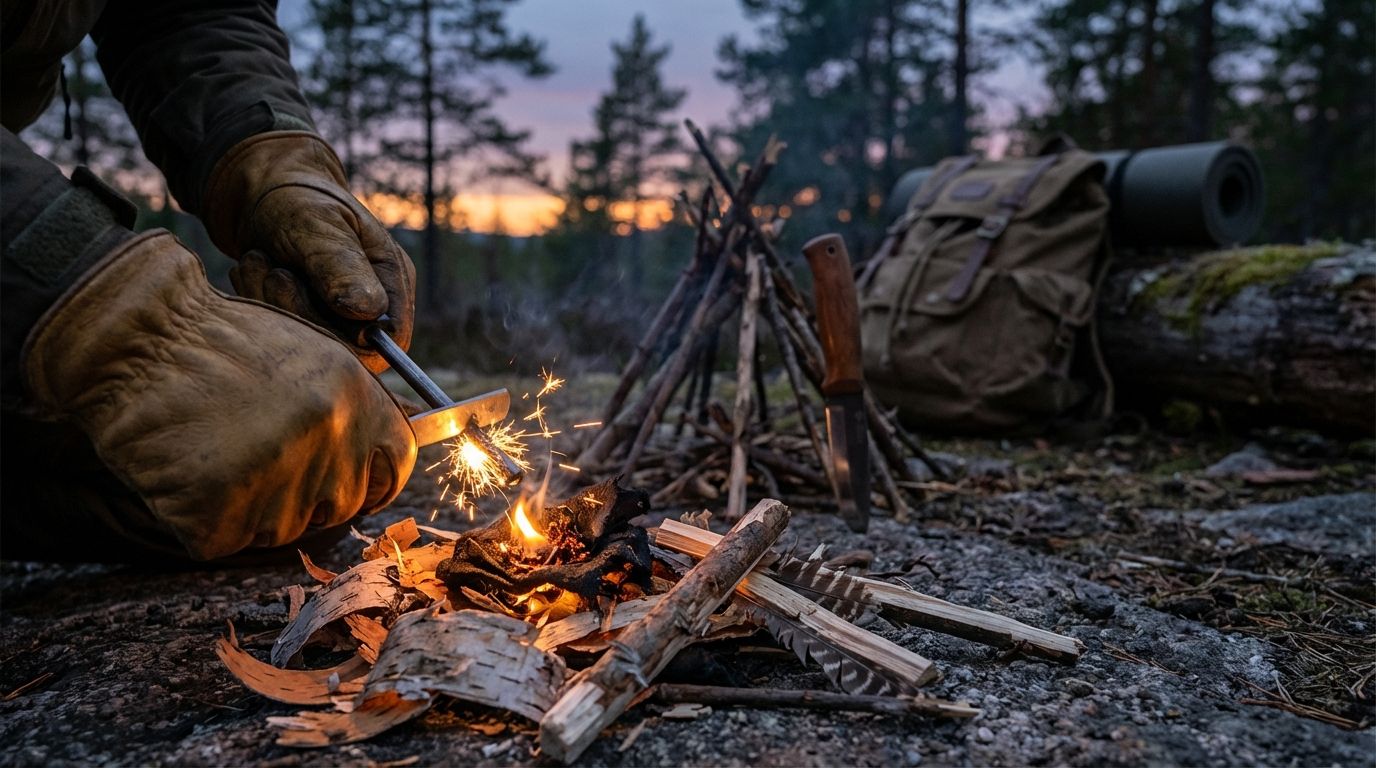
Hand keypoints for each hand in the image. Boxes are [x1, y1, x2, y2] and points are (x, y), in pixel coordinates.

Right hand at [22, 231, 416, 559]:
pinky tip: (186, 472)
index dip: (369, 480)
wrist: (137, 342)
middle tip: (255, 454)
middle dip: (303, 495)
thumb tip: (383, 464)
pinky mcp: (218, 513)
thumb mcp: (311, 359)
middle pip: (338, 508)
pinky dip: (202, 520)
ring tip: (216, 451)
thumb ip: (353, 411)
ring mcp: (274, 480)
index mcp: (355, 400)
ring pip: (280, 530)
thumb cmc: (222, 346)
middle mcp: (326, 440)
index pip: (394, 469)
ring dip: (250, 507)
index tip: (347, 481)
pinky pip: (225, 541)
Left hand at [203, 131, 415, 373]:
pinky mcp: (306, 315)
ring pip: (310, 341)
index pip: (389, 337)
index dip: (349, 336)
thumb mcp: (317, 224)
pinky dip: (261, 303)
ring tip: (258, 261)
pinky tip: (254, 271)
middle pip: (347, 345)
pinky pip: (285, 333)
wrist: (258, 189)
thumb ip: (342, 267)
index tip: (300, 294)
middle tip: (271, 271)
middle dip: (298, 311)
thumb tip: (370, 313)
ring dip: (273, 303)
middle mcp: (371, 300)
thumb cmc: (295, 197)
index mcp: (390, 277)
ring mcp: (337, 311)